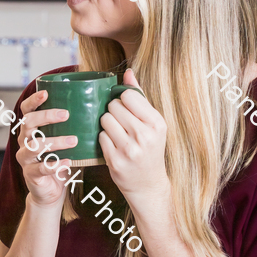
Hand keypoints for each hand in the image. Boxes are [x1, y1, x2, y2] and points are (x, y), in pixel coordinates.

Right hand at [16, 89, 76, 206]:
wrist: (50, 192)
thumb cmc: (59, 161)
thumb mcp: (63, 142)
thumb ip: (71, 129)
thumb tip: (98, 110)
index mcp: (31, 130)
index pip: (26, 110)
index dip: (33, 100)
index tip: (46, 93)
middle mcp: (24, 141)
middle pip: (27, 123)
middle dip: (45, 116)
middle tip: (66, 114)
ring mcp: (25, 158)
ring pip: (34, 146)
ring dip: (55, 141)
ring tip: (73, 140)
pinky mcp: (31, 174)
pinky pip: (40, 168)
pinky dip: (55, 164)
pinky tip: (68, 162)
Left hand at [99, 69, 169, 208]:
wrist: (148, 184)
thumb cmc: (149, 148)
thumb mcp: (152, 123)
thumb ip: (139, 97)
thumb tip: (128, 72)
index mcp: (157, 123)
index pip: (128, 97)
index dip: (123, 100)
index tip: (126, 109)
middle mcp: (145, 136)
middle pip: (114, 107)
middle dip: (113, 112)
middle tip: (121, 124)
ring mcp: (129, 149)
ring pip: (104, 120)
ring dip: (106, 124)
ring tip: (117, 133)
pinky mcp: (115, 160)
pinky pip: (100, 137)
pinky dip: (103, 139)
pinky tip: (113, 145)